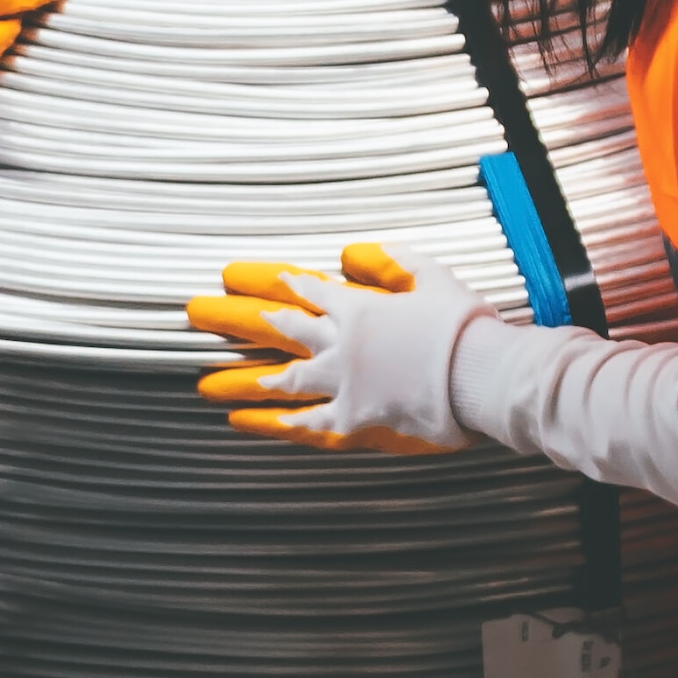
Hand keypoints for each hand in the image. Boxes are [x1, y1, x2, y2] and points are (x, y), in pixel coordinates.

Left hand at [188, 242, 477, 452]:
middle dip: (230, 318)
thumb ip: (387, 262)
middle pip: (272, 327)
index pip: (296, 287)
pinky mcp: (352, 420)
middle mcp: (339, 343)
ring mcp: (341, 383)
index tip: (231, 275)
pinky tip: (241, 421)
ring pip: (277, 379)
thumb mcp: (429, 274)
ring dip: (238, 378)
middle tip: (197, 312)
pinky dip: (269, 423)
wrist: (480, 374)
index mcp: (356, 305)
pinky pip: (302, 423)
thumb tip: (348, 253)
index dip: (260, 279)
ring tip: (204, 382)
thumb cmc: (462, 325)